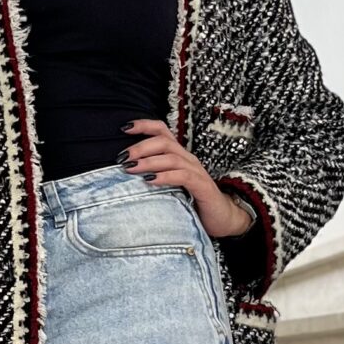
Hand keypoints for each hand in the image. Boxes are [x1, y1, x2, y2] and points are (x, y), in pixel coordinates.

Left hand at [121, 118, 256, 240]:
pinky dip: (165, 176)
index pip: (162, 131)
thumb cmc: (191, 201)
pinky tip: (150, 180)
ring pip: (171, 157)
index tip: (123, 128)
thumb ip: (152, 176)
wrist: (221, 218)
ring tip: (130, 168)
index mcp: (179, 156)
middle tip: (122, 157)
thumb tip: (124, 173)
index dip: (144, 125)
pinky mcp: (202, 186)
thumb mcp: (168, 185)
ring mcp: (196, 171)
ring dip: (148, 161)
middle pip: (164, 142)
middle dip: (140, 146)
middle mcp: (188, 159)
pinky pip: (183, 176)